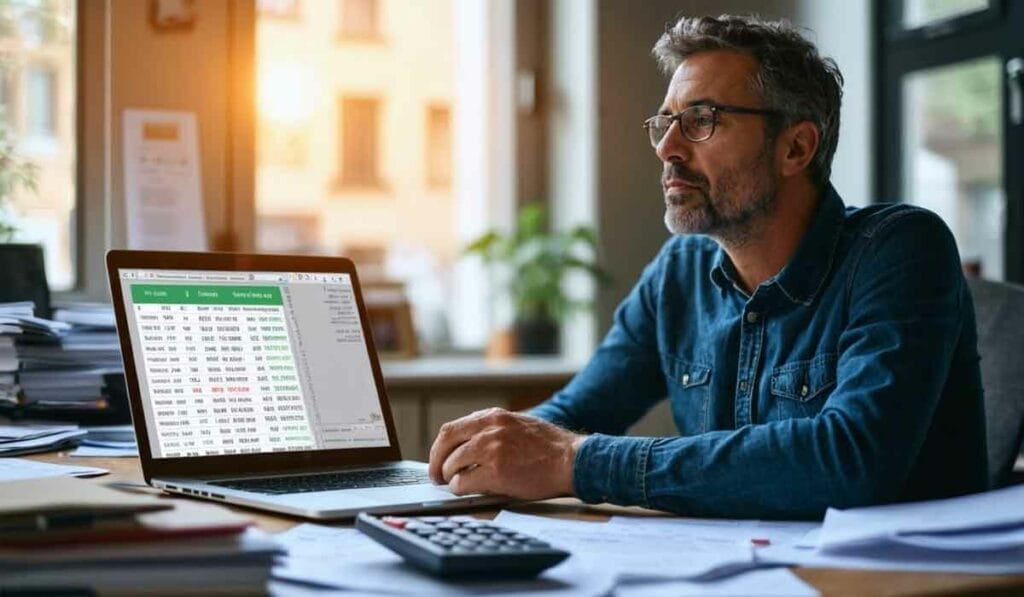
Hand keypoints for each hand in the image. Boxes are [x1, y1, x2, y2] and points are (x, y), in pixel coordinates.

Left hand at [427, 408, 584, 499]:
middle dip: (437, 463)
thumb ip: (492, 431)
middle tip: (438, 477)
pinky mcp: (496, 472)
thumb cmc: (550, 447)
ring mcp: (491, 449)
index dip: (439, 447)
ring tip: (458, 484)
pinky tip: (468, 491)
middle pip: (445, 444)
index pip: (451, 429)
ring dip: (451, 478)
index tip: (438, 459)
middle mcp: (489, 429)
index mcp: (493, 416)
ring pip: (452, 465)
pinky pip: (463, 483)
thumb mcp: (518, 425)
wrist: (572, 459)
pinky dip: (461, 489)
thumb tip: (467, 447)